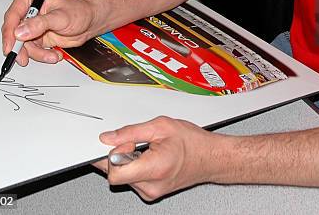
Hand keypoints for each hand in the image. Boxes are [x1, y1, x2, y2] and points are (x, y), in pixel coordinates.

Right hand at [1, 0, 97, 64]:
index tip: (10, 46)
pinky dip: (40, 55)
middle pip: (12, 32)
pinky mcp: (34, 36)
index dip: (9, 32)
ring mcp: (30, 24)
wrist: (90, 22)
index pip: (13, 15)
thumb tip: (20, 31)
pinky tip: (53, 54)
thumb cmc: (79, 12)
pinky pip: (30, 50)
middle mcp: (28, 10)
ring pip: (21, 44)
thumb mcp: (61, 17)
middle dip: (20, 47)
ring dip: (35, 53)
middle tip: (23, 58)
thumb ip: (41, 24)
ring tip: (51, 55)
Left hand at [95, 116, 218, 200]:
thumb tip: (109, 137)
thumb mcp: (161, 126)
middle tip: (136, 142)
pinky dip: (135, 166)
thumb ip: (131, 132)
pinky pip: (131, 179)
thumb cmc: (192, 142)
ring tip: (148, 149)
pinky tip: (149, 156)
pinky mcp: (150, 193)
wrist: (209, 157)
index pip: (114, 172)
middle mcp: (150, 186)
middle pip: (116, 174)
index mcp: (154, 168)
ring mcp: (150, 192)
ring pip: (123, 176)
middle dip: (120, 155)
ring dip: (129, 160)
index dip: (112, 154)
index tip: (115, 142)